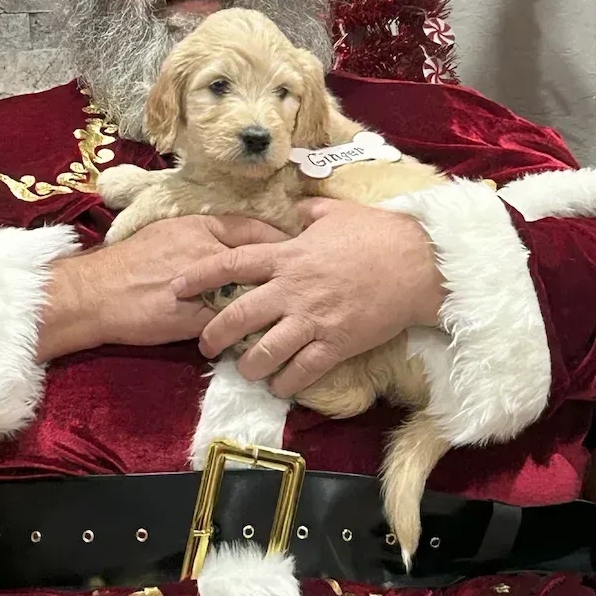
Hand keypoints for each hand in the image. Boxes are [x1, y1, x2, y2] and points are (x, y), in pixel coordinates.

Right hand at [37, 215, 287, 361]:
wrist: (95, 294)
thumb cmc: (128, 264)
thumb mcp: (168, 237)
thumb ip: (201, 240)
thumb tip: (229, 247)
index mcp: (200, 228)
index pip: (254, 230)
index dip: (280, 241)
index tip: (299, 249)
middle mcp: (209, 252)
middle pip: (264, 263)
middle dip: (288, 274)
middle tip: (307, 282)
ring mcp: (206, 287)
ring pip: (253, 296)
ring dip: (274, 306)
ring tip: (295, 314)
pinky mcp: (199, 319)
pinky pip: (236, 326)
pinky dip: (252, 331)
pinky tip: (268, 338)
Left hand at [171, 199, 444, 397]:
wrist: (419, 265)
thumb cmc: (379, 234)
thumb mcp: (337, 213)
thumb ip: (310, 214)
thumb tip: (298, 210)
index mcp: (288, 256)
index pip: (231, 264)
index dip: (198, 276)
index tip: (175, 286)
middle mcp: (293, 289)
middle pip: (238, 315)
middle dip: (214, 335)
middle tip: (205, 345)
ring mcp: (313, 319)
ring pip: (264, 352)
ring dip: (249, 366)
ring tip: (246, 371)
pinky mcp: (336, 344)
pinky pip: (301, 371)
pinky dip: (287, 382)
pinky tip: (281, 386)